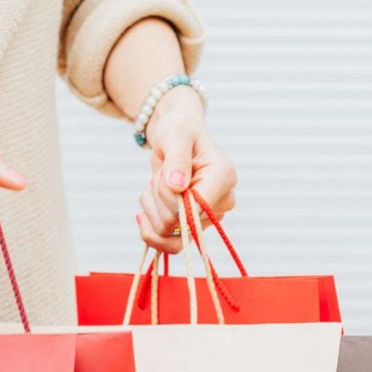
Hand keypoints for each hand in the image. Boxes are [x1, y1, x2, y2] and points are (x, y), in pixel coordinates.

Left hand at [134, 88, 236, 253]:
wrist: (176, 137)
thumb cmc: (179, 131)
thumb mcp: (176, 136)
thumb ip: (177, 159)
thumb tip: (177, 186)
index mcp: (223, 177)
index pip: (196, 207)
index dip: (170, 198)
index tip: (164, 175)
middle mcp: (221, 203)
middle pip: (178, 224)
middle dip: (157, 199)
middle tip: (161, 173)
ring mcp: (207, 218)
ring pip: (167, 235)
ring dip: (151, 208)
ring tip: (157, 182)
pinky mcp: (193, 227)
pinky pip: (164, 240)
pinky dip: (148, 221)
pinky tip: (148, 200)